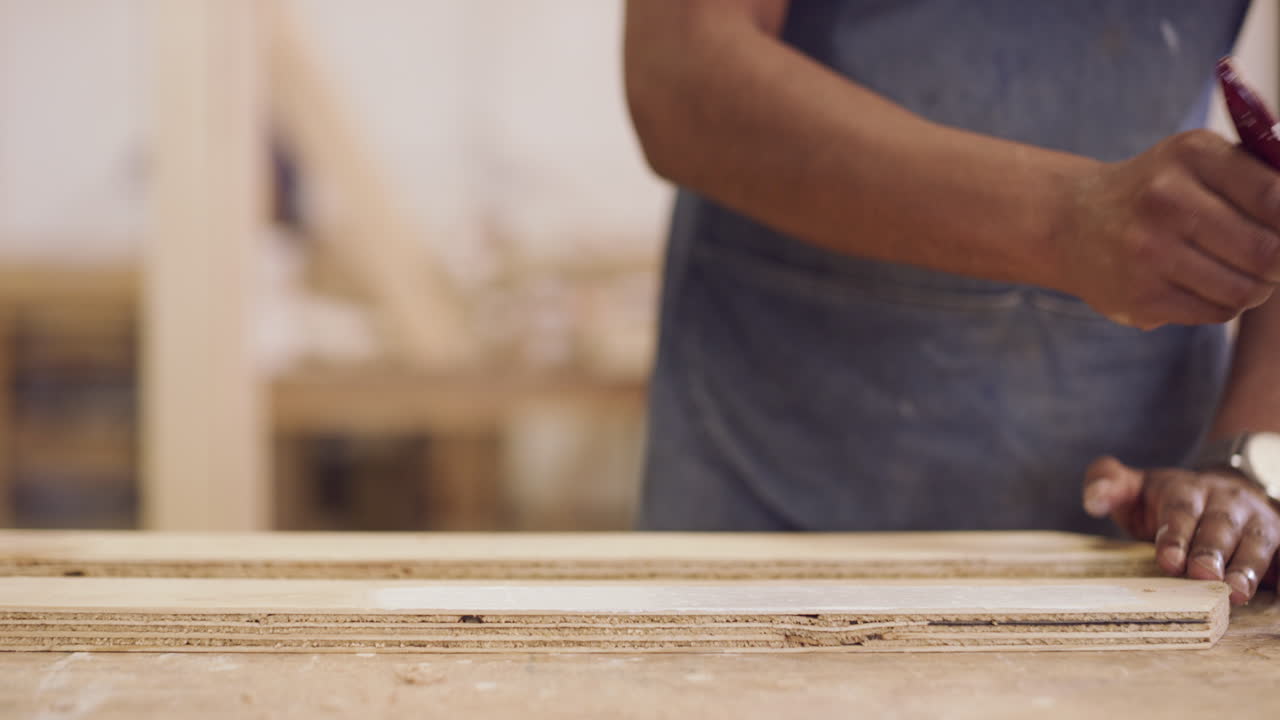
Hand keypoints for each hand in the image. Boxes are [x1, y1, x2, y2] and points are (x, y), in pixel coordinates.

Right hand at [1055, 130, 1279, 328]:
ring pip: (1246, 289)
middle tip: (1272, 258)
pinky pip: (1217, 312)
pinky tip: (1207, 286)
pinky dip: (1225, 303)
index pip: (1275, 197)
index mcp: (1191, 156)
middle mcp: (1166, 201)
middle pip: (1267, 252)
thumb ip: (1259, 174)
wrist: (1073, 223)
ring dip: (1258, 287)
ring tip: (1243, 273)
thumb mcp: (1199, 160)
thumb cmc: (1158, 190)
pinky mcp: (1140, 297)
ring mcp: (1149, 253)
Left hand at [1082, 456, 1279, 604]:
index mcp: (1187, 490)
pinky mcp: (1279, 539)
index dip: (1174, 535)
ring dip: (1249, 566)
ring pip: (1256, 541)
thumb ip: (1108, 485)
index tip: (1167, 561)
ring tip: (1238, 592)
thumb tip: (1092, 500)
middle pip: (1219, 526)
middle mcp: (1227, 502)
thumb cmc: (1168, 501)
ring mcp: (1257, 520)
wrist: (1224, 492)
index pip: (1180, 511)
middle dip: (1211, 551)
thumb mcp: (1136, 489)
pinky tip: (1278, 589)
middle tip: (1202, 576)